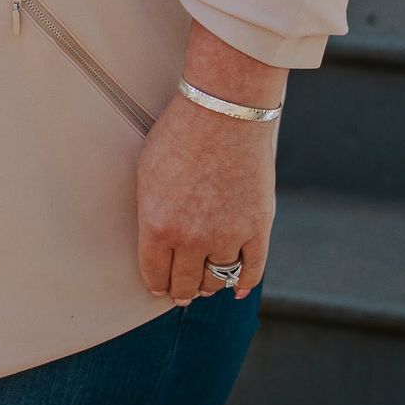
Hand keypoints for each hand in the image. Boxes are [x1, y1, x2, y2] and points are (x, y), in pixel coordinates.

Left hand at [136, 20, 281, 302]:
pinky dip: (244, 284)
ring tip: (206, 286)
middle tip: (181, 293)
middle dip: (181, 291)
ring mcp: (228, 235)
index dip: (157, 284)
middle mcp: (191, 239)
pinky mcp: (258, 228)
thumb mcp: (147, 172)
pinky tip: (238, 288)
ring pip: (217, 280)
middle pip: (186, 284)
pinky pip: (252, 270)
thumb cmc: (180, 132)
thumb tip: (154, 238)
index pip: (155, 273)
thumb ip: (150, 211)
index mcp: (157, 225)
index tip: (159, 288)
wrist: (224, 110)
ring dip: (210, 287)